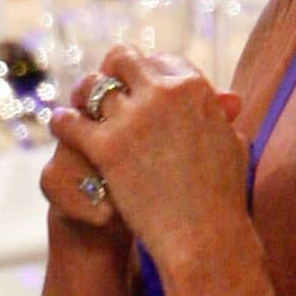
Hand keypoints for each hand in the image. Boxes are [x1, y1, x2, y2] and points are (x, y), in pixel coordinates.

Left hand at [46, 46, 244, 263]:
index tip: (137, 83)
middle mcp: (161, 93)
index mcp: (194, 88)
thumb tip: (226, 100)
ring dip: (83, 93)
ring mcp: (132, 118)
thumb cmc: (223, 197)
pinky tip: (61, 124)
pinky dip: (62, 121)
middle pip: (122, 59)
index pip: (160, 59)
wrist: (205, 236)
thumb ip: (222, 115)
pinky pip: (70, 121)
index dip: (147, 70)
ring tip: (78, 103)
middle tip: (104, 87)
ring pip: (91, 86)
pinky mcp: (106, 147)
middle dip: (113, 72)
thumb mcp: (234, 144)